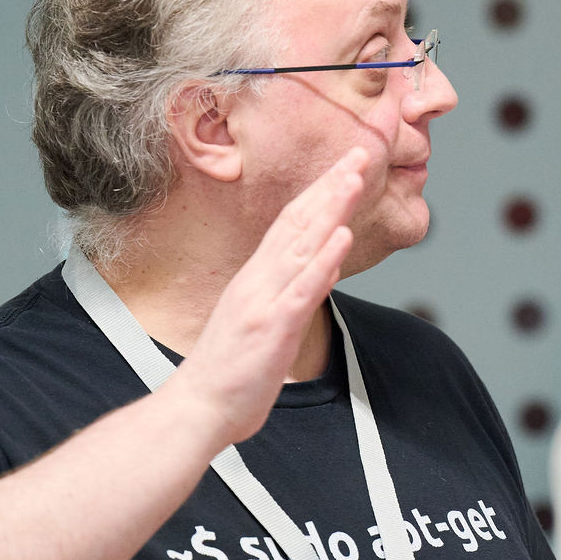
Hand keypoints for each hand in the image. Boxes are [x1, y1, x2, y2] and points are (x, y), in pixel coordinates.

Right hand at [165, 148, 367, 448]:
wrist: (198, 407)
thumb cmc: (231, 370)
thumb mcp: (265, 320)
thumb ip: (293, 289)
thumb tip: (327, 262)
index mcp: (257, 277)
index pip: (292, 222)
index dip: (322, 191)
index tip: (348, 165)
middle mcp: (259, 280)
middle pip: (300, 221)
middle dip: (332, 185)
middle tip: (361, 152)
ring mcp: (265, 300)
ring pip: (302, 244)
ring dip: (331, 208)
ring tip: (355, 177)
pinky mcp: (272, 327)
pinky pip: (301, 289)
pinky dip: (323, 261)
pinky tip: (341, 237)